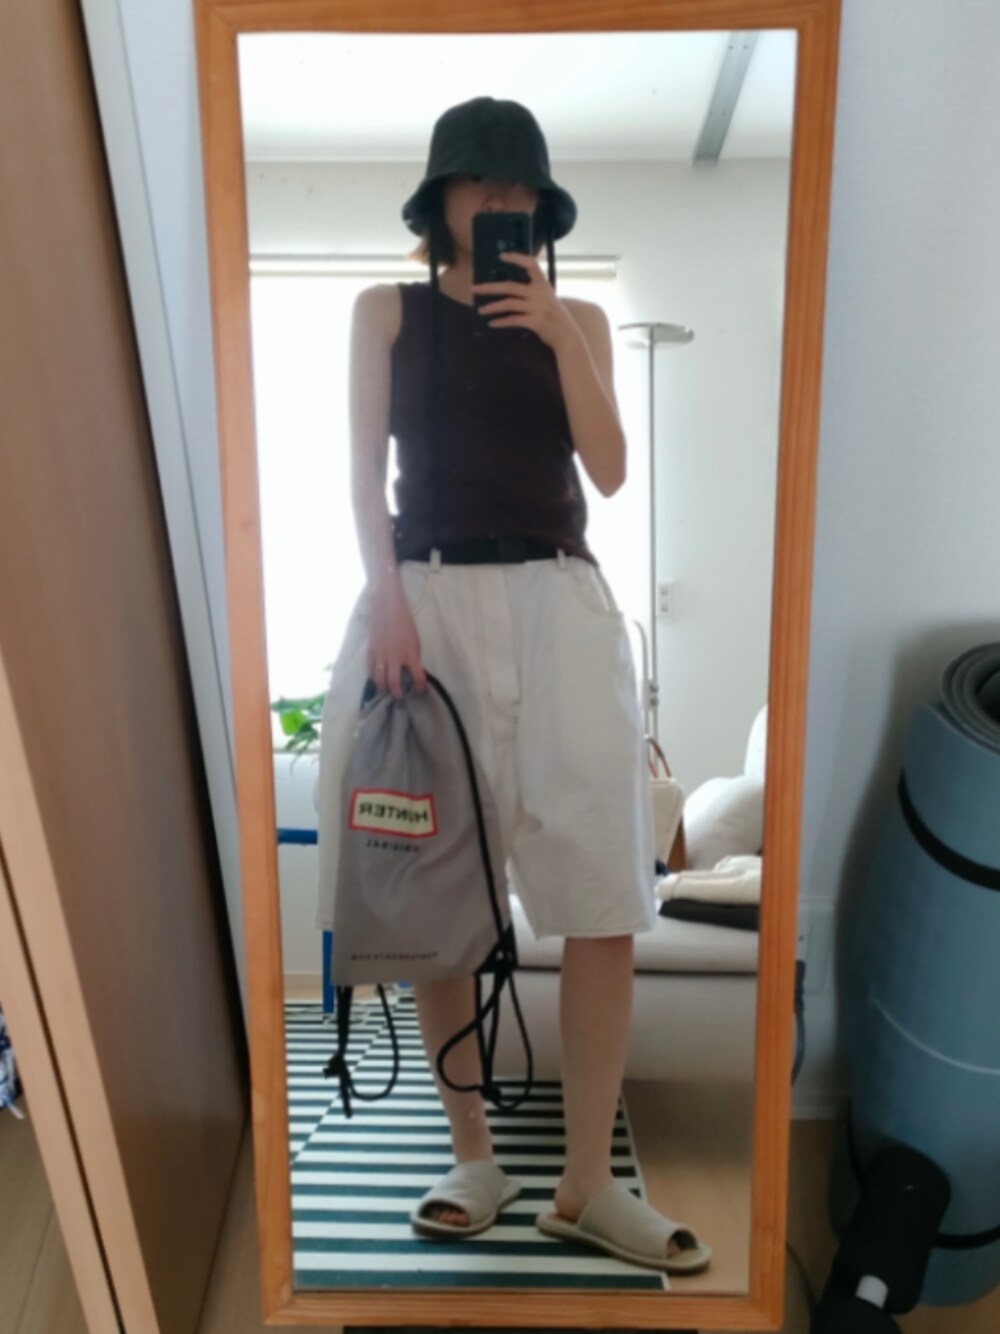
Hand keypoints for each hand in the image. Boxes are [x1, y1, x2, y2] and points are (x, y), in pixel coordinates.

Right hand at [366, 582, 427, 698]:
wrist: (386, 607)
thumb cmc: (405, 622)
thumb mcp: (415, 640)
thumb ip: (414, 657)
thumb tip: (413, 671)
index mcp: (410, 654)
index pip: (417, 677)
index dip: (420, 687)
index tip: (420, 690)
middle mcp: (394, 658)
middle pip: (394, 684)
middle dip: (398, 694)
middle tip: (400, 696)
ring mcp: (380, 656)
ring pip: (380, 681)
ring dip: (384, 689)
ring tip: (388, 691)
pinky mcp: (370, 652)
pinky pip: (371, 671)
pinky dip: (374, 679)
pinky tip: (378, 681)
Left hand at [472, 253, 580, 352]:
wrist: (567, 335)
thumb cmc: (554, 316)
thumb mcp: (547, 298)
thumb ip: (533, 291)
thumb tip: (510, 288)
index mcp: (543, 284)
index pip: (531, 264)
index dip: (517, 258)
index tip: (502, 256)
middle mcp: (540, 293)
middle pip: (510, 286)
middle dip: (490, 287)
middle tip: (474, 288)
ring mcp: (537, 307)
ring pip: (509, 304)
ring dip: (492, 307)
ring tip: (480, 310)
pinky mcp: (535, 322)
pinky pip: (513, 320)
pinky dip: (501, 321)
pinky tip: (492, 323)